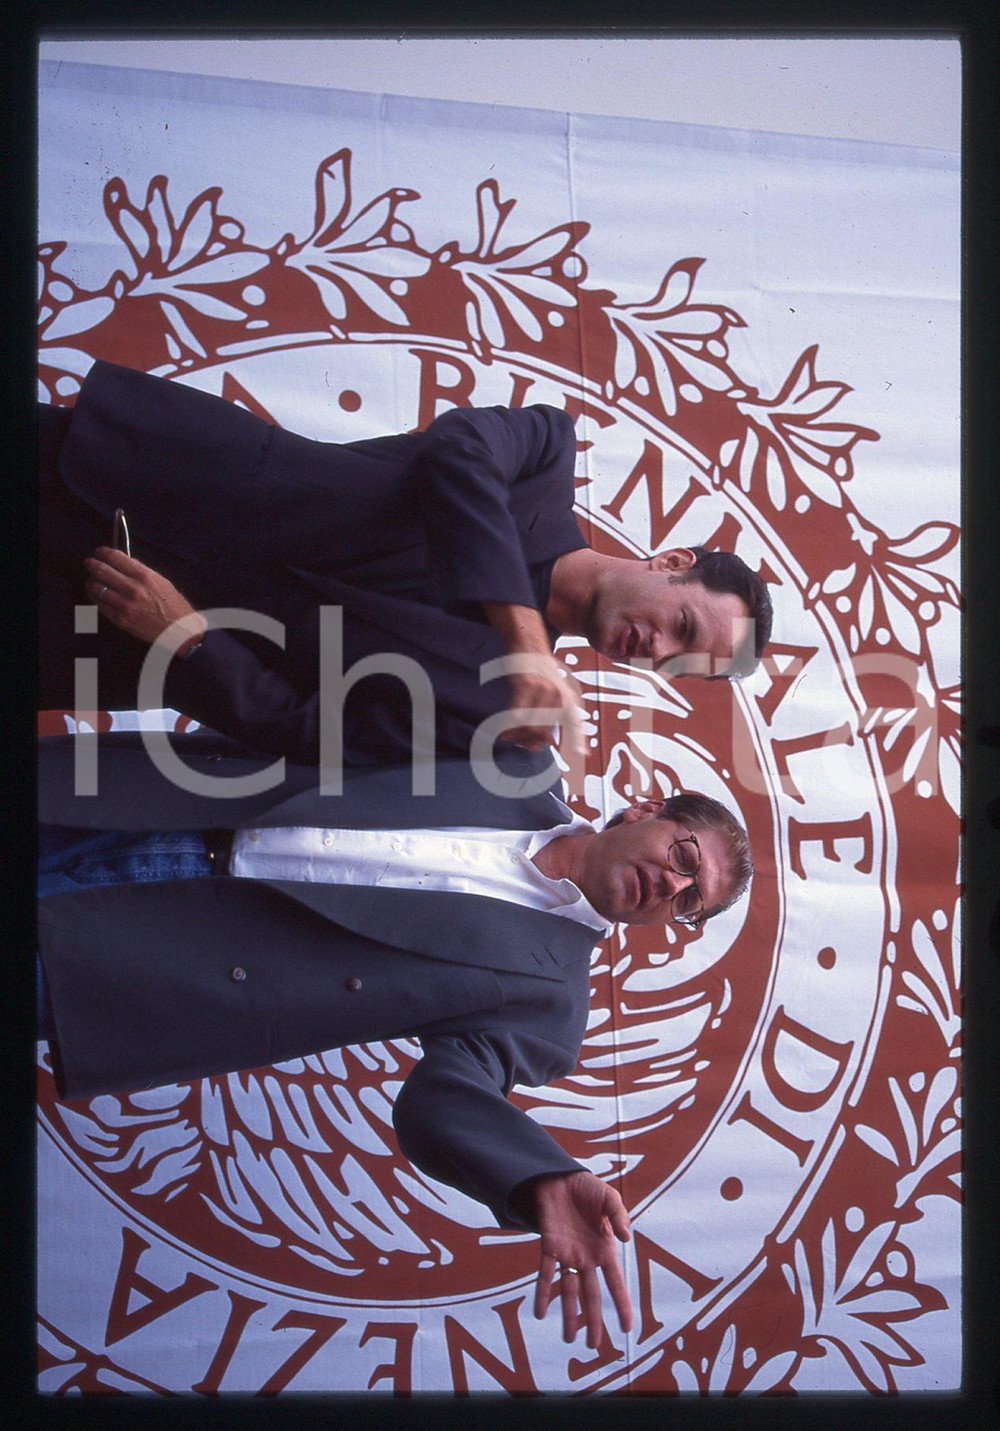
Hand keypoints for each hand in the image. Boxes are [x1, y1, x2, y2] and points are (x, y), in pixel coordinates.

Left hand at [84, 547, 206, 655]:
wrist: (179, 630)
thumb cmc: (173, 604)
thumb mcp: (160, 580)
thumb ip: (140, 570)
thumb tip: (121, 562)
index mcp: (144, 575)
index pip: (115, 557)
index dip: (103, 552)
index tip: (99, 553)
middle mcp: (132, 588)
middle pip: (101, 570)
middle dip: (92, 564)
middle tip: (89, 563)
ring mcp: (124, 605)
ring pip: (96, 588)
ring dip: (90, 582)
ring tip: (91, 580)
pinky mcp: (120, 619)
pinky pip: (99, 605)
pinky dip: (94, 597)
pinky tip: (95, 594)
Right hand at [501, 655, 584, 758]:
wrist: (529, 646)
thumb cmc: (540, 671)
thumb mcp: (555, 690)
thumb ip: (553, 714)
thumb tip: (543, 742)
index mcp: (568, 699)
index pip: (575, 724)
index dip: (579, 741)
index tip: (582, 755)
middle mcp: (559, 696)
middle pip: (544, 733)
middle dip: (529, 742)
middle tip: (519, 742)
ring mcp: (543, 690)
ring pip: (529, 727)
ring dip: (517, 736)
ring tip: (509, 737)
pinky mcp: (526, 685)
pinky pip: (516, 715)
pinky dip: (508, 726)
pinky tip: (503, 731)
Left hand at [529, 1170, 631, 1349]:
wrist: (560, 1176)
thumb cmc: (588, 1188)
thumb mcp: (610, 1198)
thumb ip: (619, 1217)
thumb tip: (625, 1240)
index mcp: (605, 1249)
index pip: (616, 1283)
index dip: (622, 1305)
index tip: (627, 1328)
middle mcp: (587, 1258)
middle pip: (591, 1295)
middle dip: (592, 1321)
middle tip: (592, 1346)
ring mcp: (567, 1254)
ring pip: (569, 1291)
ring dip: (568, 1315)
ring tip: (568, 1339)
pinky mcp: (549, 1246)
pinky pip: (546, 1273)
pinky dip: (544, 1293)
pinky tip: (541, 1313)